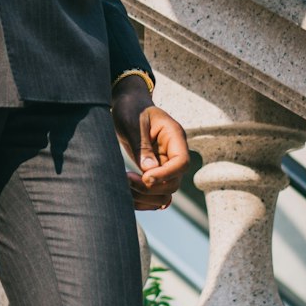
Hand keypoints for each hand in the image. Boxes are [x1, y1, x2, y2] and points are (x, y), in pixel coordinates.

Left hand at [112, 75, 188, 211]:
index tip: (145, 177)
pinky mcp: (155, 173)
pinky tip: (127, 193)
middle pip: (174, 182)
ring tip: (124, 186)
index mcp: (174, 137)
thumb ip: (141, 144)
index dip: (166, 175)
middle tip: (128, 179)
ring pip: (165, 193)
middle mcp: (173, 153)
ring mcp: (165, 165)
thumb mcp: (133, 122)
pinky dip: (143, 199)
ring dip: (146, 196)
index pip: (182, 162)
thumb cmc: (131, 109)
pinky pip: (155, 194)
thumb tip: (149, 170)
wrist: (128, 106)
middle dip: (151, 187)